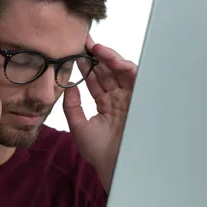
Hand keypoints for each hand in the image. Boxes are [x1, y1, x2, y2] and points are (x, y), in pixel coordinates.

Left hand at [63, 35, 137, 192]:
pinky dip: (121, 63)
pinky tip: (106, 56)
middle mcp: (118, 99)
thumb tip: (68, 85)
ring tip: (92, 47)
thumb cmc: (99, 152)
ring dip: (107, 57)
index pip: (95, 81)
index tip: (72, 53)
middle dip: (95, 56)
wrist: (116, 165)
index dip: (85, 67)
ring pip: (119, 71)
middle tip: (81, 41)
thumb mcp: (78, 126)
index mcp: (106, 105)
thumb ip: (72, 106)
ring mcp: (129, 98)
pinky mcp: (139, 97)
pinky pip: (133, 75)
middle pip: (107, 72)